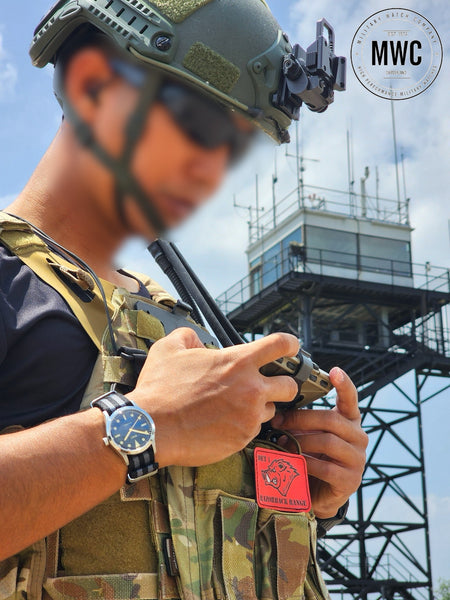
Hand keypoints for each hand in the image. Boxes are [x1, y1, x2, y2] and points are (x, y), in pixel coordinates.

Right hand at [128, 328, 298, 467]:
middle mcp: (251, 389)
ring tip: (234, 408)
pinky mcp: (242, 439)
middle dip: (282, 385)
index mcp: (238, 362)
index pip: (280, 345)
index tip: (292, 348)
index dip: (290, 344)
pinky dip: (243, 426)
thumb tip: (198, 340)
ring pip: (271, 410)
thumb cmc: (160, 388)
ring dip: (259, 408)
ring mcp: (249, 416)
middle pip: (290, 386)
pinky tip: (223, 424)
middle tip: (266, 386)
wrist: (150, 428)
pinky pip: (253, 430)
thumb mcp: (169, 348)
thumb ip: (189, 336)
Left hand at [271, 367, 367, 517]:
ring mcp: (357, 459)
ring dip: (300, 442)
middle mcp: (358, 437)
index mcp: (349, 421)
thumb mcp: (309, 435)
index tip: (334, 371)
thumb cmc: (313, 457)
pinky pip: (325, 468)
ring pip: (328, 442)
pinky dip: (305, 464)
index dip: (344, 384)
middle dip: (301, 420)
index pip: (350, 399)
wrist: (320, 494)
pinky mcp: (350, 480)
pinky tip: (295, 463)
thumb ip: (302, 423)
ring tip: (283, 445)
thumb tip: (277, 414)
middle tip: (279, 422)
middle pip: (331, 420)